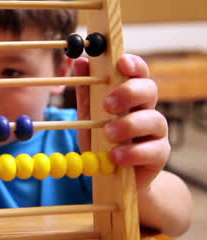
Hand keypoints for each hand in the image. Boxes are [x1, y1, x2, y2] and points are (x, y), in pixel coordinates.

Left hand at [74, 54, 169, 190]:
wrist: (111, 176)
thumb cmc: (100, 140)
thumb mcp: (89, 116)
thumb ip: (86, 92)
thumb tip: (80, 62)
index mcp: (131, 95)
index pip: (139, 72)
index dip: (134, 64)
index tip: (122, 63)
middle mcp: (147, 109)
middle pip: (149, 90)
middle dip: (129, 93)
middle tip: (107, 105)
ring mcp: (156, 132)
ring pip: (154, 119)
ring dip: (129, 125)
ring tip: (108, 134)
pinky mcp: (159, 154)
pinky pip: (153, 150)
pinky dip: (133, 152)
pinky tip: (116, 156)